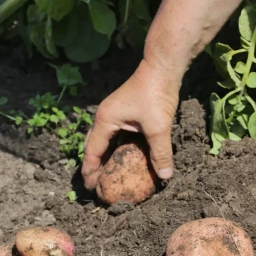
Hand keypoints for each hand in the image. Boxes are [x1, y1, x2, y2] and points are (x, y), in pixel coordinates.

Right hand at [81, 59, 179, 189]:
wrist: (162, 67)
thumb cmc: (156, 94)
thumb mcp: (158, 127)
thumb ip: (161, 153)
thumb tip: (165, 177)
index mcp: (105, 120)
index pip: (92, 151)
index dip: (90, 170)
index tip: (90, 187)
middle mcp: (106, 117)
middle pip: (95, 145)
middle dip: (95, 165)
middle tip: (97, 184)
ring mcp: (116, 113)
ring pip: (107, 140)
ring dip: (108, 156)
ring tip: (110, 175)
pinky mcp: (127, 111)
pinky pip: (119, 134)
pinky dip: (120, 147)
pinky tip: (128, 158)